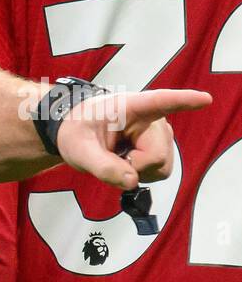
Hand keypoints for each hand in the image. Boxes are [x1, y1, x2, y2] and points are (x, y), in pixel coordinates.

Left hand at [56, 88, 211, 190]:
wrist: (78, 133)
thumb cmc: (78, 133)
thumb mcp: (79, 151)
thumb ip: (102, 167)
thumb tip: (131, 182)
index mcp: (130, 107)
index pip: (160, 102)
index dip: (183, 102)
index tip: (204, 99)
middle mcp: (153, 118)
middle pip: (157, 156)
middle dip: (134, 166)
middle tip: (111, 157)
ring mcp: (160, 133)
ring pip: (162, 167)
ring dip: (139, 170)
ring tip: (119, 156)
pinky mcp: (161, 146)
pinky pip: (160, 171)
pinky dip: (142, 173)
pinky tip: (128, 161)